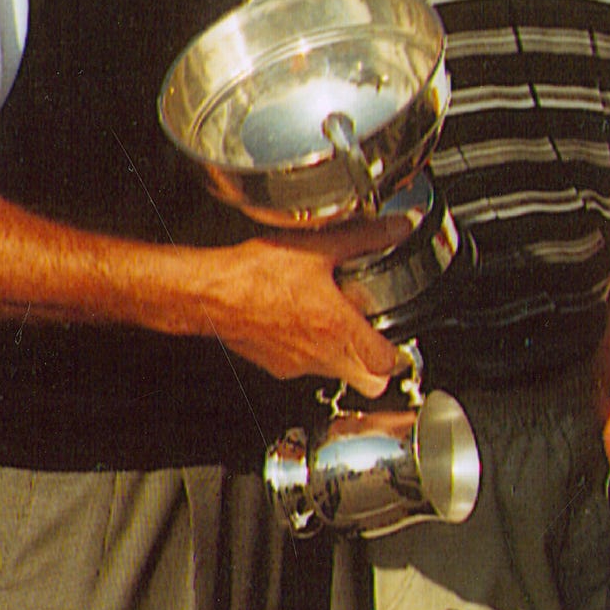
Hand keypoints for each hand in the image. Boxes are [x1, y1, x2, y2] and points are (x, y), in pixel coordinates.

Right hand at [201, 235, 401, 393]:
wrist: (211, 294)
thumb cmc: (256, 275)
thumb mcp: (319, 246)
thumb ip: (366, 237)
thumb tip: (397, 227)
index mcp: (338, 328)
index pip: (386, 364)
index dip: (396, 351)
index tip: (394, 334)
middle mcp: (321, 355)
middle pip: (368, 382)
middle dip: (375, 363)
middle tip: (372, 336)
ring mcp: (297, 365)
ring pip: (335, 374)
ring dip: (342, 354)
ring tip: (335, 320)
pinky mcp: (276, 366)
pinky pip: (305, 367)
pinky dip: (311, 351)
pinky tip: (301, 321)